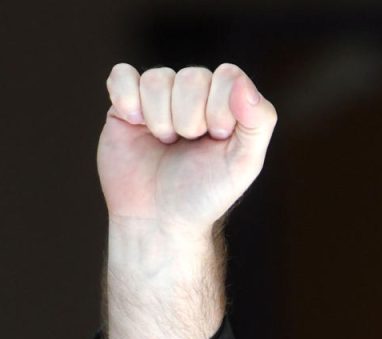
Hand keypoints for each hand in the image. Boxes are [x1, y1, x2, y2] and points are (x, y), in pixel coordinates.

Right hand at [98, 63, 277, 233]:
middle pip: (192, 77)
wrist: (159, 220)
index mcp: (225, 102)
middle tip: (187, 146)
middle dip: (190, 120)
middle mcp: (193, 95)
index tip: (217, 137)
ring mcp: (157, 98)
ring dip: (160, 118)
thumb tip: (242, 83)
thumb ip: (259, 122)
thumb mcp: (244, 164)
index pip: (228, 76)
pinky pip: (121, 76)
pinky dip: (127, 98)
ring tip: (164, 143)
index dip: (220, 108)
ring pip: (157, 79)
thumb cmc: (204, 193)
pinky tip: (135, 124)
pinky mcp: (124, 105)